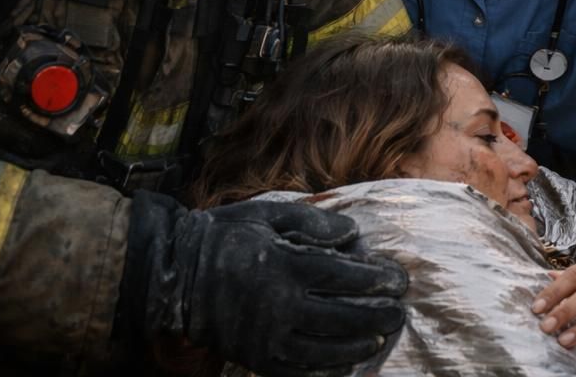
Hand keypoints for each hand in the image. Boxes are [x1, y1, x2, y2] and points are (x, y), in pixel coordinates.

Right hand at [121, 193, 408, 376]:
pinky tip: (346, 363)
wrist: (175, 275)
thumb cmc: (225, 236)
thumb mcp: (267, 214)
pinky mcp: (254, 356)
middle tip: (400, 312)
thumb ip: (311, 223)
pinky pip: (296, 370)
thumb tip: (352, 233)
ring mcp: (265, 336)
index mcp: (282, 265)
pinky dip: (325, 368)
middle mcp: (276, 305)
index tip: (398, 281)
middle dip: (376, 315)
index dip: (375, 280)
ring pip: (323, 349)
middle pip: (340, 316)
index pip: (341, 277)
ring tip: (380, 337)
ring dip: (357, 345)